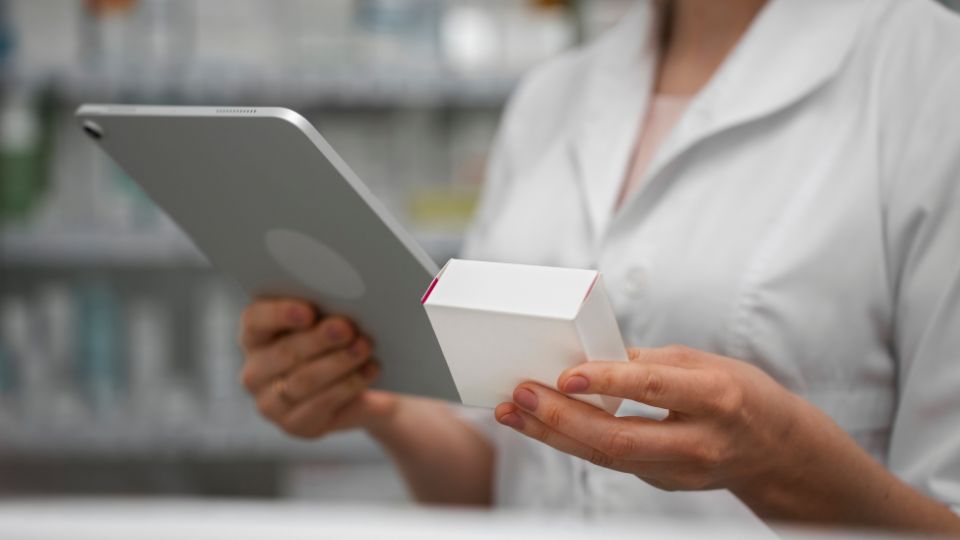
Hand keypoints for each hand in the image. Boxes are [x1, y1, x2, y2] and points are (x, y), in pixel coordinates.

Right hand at [238, 299, 398, 437]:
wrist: (358, 386)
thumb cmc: (335, 342)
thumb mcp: (327, 322)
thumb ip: (324, 311)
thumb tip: (340, 302)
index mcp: (254, 336)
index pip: (254, 320)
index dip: (279, 314)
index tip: (308, 312)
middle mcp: (254, 371)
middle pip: (284, 352)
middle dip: (319, 339)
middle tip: (347, 328)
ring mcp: (270, 403)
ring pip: (304, 380)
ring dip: (338, 362)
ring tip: (364, 347)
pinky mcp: (294, 425)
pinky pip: (320, 404)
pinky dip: (349, 385)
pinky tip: (369, 370)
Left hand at [494, 346, 804, 492]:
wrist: (776, 451)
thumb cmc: (738, 393)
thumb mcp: (703, 362)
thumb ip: (648, 363)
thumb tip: (590, 356)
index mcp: (716, 397)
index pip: (654, 389)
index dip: (608, 382)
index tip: (566, 373)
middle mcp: (698, 441)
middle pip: (619, 438)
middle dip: (562, 418)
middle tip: (521, 394)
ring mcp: (679, 471)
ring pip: (606, 457)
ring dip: (553, 435)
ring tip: (513, 413)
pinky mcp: (662, 482)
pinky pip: (611, 461)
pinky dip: (572, 442)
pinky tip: (541, 424)